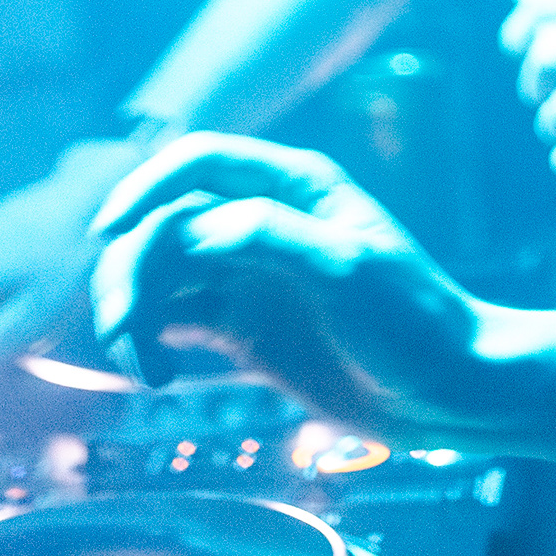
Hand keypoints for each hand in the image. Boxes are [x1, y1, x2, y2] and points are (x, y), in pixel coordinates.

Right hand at [89, 134, 490, 441]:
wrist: (446, 392)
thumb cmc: (413, 319)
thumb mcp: (345, 266)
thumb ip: (268, 237)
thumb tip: (190, 230)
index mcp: (293, 185)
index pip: (198, 163)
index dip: (145, 188)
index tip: (109, 231)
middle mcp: (262, 222)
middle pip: (165, 223)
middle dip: (130, 269)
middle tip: (122, 329)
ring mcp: (249, 276)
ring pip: (160, 274)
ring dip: (131, 311)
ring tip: (141, 366)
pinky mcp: (242, 329)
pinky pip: (173, 319)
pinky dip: (149, 341)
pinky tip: (154, 373)